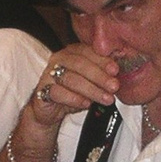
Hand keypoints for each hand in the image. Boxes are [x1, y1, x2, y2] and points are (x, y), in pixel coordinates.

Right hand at [14, 44, 119, 160]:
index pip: (87, 51)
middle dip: (100, 76)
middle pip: (80, 64)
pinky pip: (58, 93)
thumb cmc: (72, 92)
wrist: (49, 109)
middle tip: (114, 87)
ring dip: (91, 89)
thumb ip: (101, 75)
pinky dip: (74, 98)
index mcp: (71, 52)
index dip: (102, 60)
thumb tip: (118, 76)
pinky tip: (86, 103)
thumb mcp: (89, 82)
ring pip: (70, 78)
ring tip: (106, 99)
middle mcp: (58, 60)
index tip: (116, 70)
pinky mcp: (42, 90)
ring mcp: (48, 74)